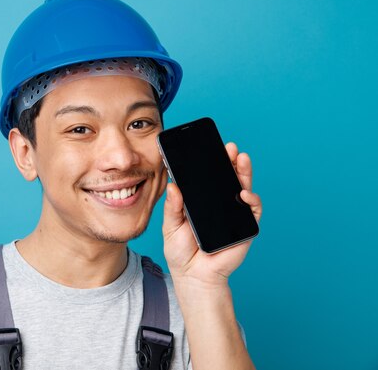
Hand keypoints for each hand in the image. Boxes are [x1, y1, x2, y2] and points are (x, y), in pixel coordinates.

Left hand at [162, 142, 261, 286]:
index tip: (211, 146)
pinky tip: (243, 192)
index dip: (212, 162)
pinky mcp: (245, 227)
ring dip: (244, 172)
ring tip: (241, 159)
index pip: (209, 177)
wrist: (194, 276)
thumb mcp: (171, 226)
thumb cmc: (181, 251)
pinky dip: (251, 199)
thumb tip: (173, 185)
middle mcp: (220, 204)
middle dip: (231, 161)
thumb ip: (173, 207)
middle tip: (230, 148)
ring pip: (243, 188)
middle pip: (228, 178)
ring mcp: (234, 214)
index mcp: (201, 201)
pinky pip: (252, 210)